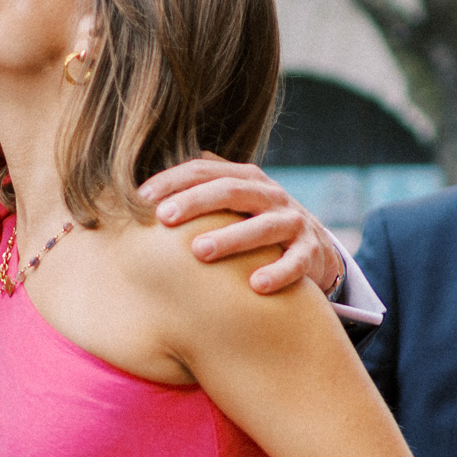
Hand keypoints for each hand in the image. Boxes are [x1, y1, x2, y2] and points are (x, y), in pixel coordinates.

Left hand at [141, 155, 344, 296]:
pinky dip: (278, 273)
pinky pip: (295, 262)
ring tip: (200, 252)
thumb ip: (200, 188)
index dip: (173, 181)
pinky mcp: (310, 253)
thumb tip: (144, 186)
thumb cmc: (257, 224)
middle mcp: (270, 196)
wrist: (315, 247)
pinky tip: (256, 286)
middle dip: (196, 203)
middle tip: (164, 218)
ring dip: (231, 238)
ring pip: (263, 226)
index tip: (141, 198)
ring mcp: (293, 223)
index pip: (205, 170)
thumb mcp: (234, 202)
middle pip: (231, 191)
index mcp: (246, 179)